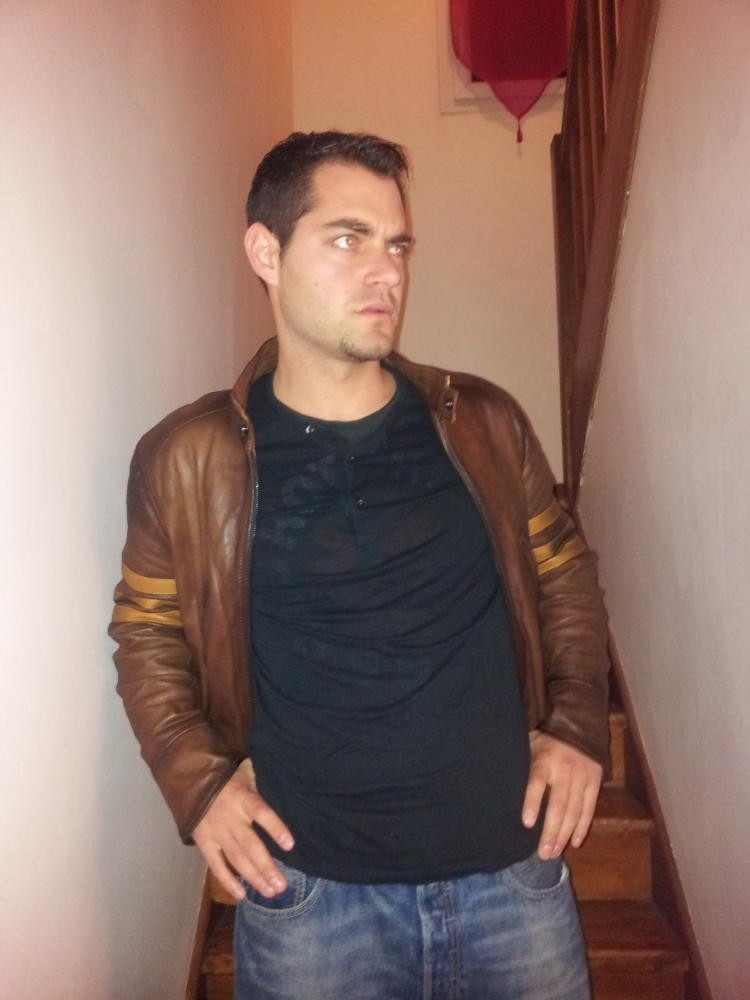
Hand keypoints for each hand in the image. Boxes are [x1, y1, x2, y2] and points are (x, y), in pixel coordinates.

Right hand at [192, 759, 294, 901]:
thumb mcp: (246, 770)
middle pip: (250, 845)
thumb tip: (284, 784)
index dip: (275, 828)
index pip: (262, 813)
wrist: (191, 776)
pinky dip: (227, 880)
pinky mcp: (204, 842)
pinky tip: (242, 894)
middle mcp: (230, 817)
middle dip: (266, 867)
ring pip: (236, 858)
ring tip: (270, 891)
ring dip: (253, 877)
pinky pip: (216, 864)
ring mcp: (216, 832)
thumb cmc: (227, 775)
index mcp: (243, 797)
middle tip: (281, 886)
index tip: (290, 845)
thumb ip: (262, 781)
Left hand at [522, 731, 602, 859]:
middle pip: (558, 805)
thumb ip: (523, 766)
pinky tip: (575, 842)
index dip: (532, 803)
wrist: (579, 724)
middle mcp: (564, 770)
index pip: (537, 782)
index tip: (527, 824)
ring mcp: (582, 777)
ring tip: (554, 852)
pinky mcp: (595, 782)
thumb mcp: (530, 745)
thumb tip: (503, 789)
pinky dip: (582, 826)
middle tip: (543, 854)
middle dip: (551, 832)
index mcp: (545, 759)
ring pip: (574, 811)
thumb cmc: (546, 738)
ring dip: (564, 835)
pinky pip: (589, 808)